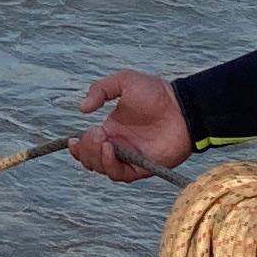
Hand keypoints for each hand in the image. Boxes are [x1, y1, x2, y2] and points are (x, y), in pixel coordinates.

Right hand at [72, 68, 195, 180]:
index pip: (87, 145)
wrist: (183, 107)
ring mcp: (129, 157)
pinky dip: (110, 165)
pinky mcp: (141, 167)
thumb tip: (83, 109)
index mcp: (111, 129)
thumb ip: (100, 89)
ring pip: (102, 168)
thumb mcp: (125, 81)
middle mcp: (118, 145)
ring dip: (96, 157)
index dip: (78, 146)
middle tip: (95, 134)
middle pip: (90, 159)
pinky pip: (120, 175)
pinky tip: (110, 149)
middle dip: (86, 150)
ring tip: (104, 141)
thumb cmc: (157, 93)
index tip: (73, 140)